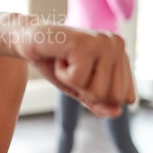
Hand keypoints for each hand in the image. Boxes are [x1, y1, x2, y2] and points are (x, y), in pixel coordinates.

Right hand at [16, 25, 134, 116]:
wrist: (27, 39)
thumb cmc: (54, 62)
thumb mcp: (79, 88)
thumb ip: (99, 102)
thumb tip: (117, 113)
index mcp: (122, 53)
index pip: (126, 97)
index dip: (97, 94)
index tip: (81, 72)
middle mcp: (117, 44)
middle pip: (113, 97)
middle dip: (85, 90)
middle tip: (71, 68)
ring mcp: (102, 42)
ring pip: (98, 91)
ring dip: (73, 83)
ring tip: (65, 62)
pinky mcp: (84, 43)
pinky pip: (77, 80)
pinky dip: (61, 75)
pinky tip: (58, 58)